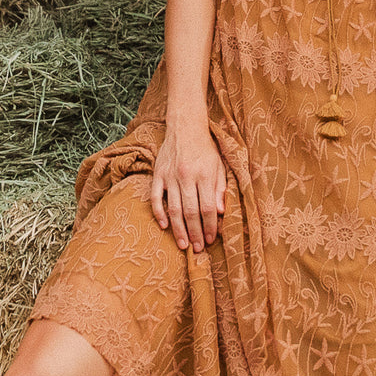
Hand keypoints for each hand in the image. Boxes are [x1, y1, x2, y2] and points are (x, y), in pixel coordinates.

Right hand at [150, 122, 227, 251]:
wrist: (185, 127)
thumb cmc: (206, 149)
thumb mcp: (220, 166)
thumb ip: (221, 189)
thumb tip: (221, 212)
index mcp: (205, 175)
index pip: (208, 207)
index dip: (209, 226)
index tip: (210, 239)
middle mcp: (186, 176)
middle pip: (191, 211)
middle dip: (195, 232)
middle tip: (197, 249)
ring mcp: (170, 176)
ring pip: (173, 208)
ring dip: (178, 229)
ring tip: (183, 244)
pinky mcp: (157, 174)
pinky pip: (155, 197)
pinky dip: (158, 212)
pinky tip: (164, 226)